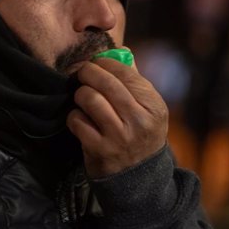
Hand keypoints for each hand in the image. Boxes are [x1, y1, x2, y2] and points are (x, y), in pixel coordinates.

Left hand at [66, 57, 168, 177]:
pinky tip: (80, 119)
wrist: (138, 178)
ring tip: (82, 97)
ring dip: (80, 95)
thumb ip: (134, 81)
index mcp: (154, 107)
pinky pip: (76, 120)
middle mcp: (139, 121)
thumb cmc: (139, 134)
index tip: (96, 63)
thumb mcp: (148, 110)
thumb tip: (120, 50)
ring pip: (89, 99)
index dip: (105, 63)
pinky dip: (74, 117)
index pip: (125, 73)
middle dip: (88, 73)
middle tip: (82, 73)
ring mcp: (119, 137)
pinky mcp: (99, 150)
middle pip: (105, 83)